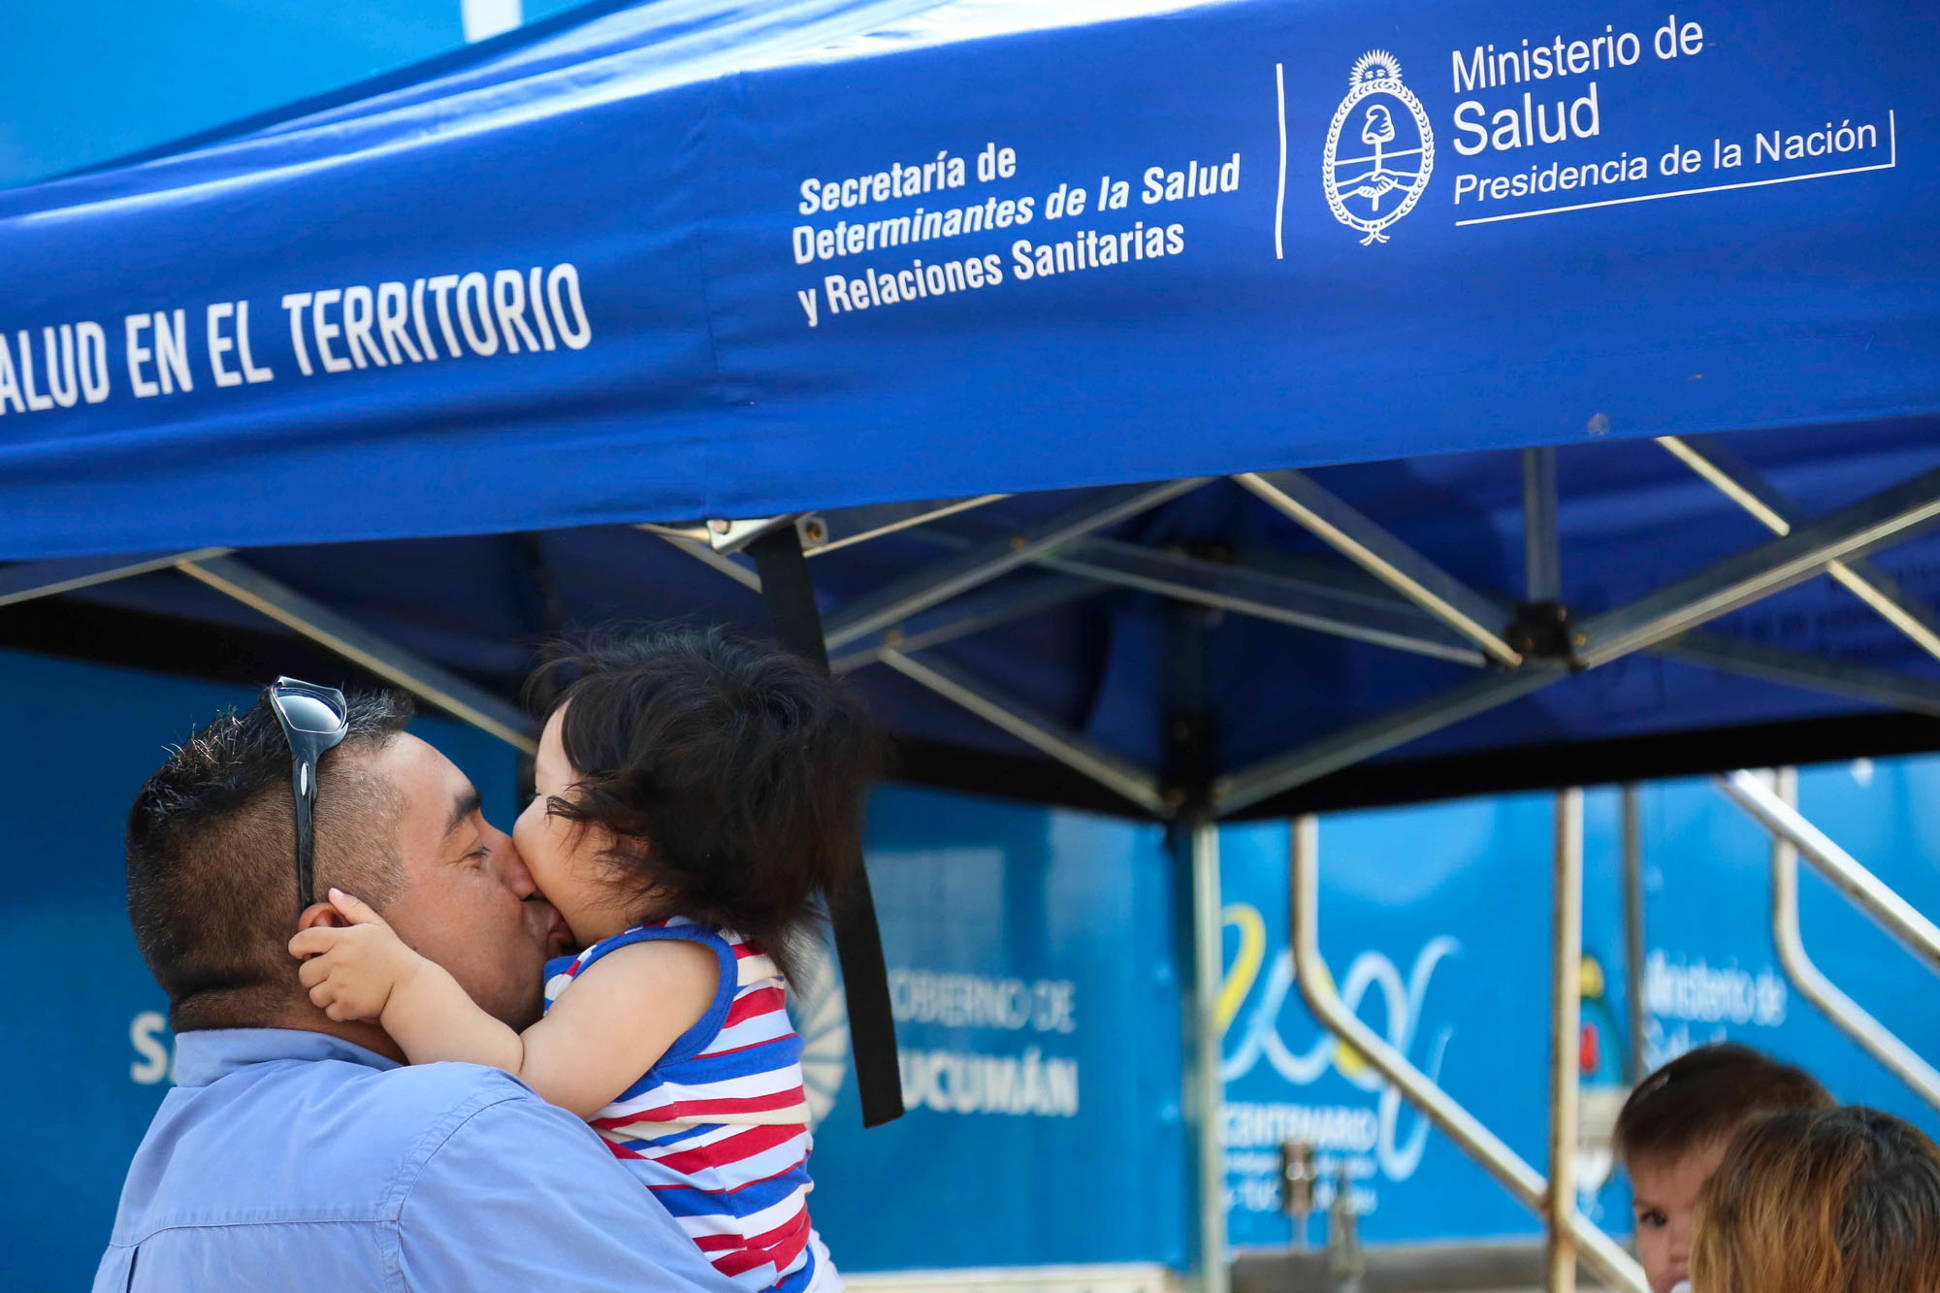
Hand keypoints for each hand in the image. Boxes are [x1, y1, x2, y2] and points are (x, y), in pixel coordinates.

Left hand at [288, 889, 426, 1022]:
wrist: (410, 985)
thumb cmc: (391, 953)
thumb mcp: (375, 925)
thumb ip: (353, 907)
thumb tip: (332, 892)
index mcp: (343, 939)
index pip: (303, 940)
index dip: (297, 947)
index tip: (304, 951)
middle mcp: (339, 961)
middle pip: (304, 973)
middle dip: (315, 974)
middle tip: (333, 973)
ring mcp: (341, 985)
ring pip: (314, 994)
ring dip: (325, 993)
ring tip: (345, 987)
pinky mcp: (346, 1006)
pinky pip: (328, 1011)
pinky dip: (338, 1008)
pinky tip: (353, 999)